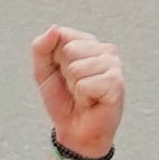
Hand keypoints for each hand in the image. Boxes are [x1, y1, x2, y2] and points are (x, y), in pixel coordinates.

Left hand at [33, 25, 124, 159]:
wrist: (74, 131)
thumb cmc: (63, 100)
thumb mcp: (43, 71)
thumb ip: (41, 47)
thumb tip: (55, 28)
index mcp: (89, 43)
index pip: (62, 35)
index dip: (55, 58)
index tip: (63, 73)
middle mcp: (105, 50)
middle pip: (69, 50)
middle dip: (65, 72)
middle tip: (75, 87)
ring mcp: (114, 66)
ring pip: (76, 68)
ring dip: (74, 87)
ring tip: (84, 95)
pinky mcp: (117, 83)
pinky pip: (85, 84)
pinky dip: (83, 97)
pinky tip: (92, 102)